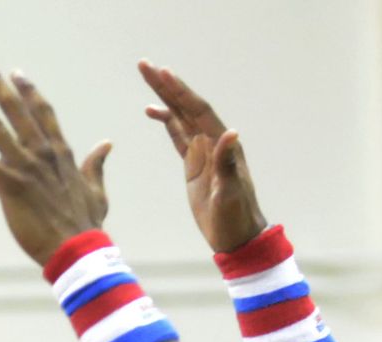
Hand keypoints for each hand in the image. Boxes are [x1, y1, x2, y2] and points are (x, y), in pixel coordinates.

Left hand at [0, 56, 113, 265]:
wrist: (77, 250)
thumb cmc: (86, 225)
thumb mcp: (97, 191)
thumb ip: (96, 166)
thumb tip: (106, 144)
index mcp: (61, 152)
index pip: (42, 112)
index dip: (28, 92)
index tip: (16, 74)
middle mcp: (41, 152)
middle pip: (14, 108)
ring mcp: (24, 166)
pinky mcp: (9, 185)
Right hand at [138, 60, 265, 253]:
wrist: (236, 235)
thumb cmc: (236, 216)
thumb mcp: (230, 191)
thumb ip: (227, 163)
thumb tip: (231, 133)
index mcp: (221, 143)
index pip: (197, 110)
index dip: (180, 91)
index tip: (163, 73)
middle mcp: (212, 140)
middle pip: (186, 106)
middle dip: (166, 85)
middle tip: (145, 65)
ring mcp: (202, 151)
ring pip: (180, 116)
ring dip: (164, 97)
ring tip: (146, 77)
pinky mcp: (193, 164)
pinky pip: (178, 135)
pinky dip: (166, 121)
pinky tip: (153, 112)